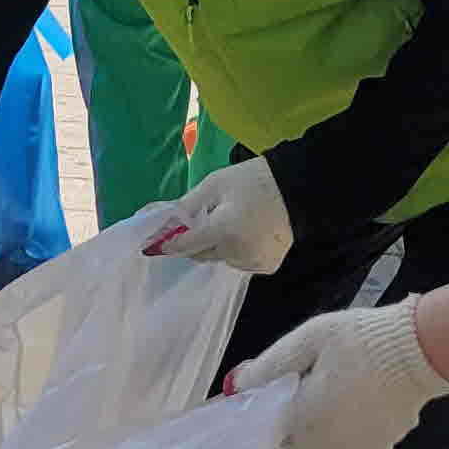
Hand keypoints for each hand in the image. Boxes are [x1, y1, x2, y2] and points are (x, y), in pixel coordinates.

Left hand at [145, 155, 293, 276]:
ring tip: (233, 223)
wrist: (297, 189)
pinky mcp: (265, 267)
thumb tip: (164, 220)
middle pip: (201, 253)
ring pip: (220, 259)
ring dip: (218, 246)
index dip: (168, 245)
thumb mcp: (215, 184)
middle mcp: (236, 253)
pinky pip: (239, 262)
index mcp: (223, 231)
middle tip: (206, 219)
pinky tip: (248, 234)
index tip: (151, 247)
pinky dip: (237, 252)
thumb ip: (188, 205)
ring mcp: (252, 263)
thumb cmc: (253, 181)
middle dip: (197, 240)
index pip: (185, 245)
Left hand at [226, 302, 448, 448]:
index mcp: (306, 418)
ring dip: (320, 419)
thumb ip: (270, 366)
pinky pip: (348, 441)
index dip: (264, 408)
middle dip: (295, 410)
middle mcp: (328, 443)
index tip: (271, 387)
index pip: (267, 427)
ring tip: (340, 383)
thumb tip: (237, 385)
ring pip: (321, 440)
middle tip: (310, 376)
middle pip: (294, 434)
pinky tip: (359, 397)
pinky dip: (346, 424)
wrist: (420, 350)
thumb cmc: (361, 339)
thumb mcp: (308, 340)